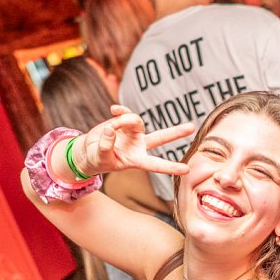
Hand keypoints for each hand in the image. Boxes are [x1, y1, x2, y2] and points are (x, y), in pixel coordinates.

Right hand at [78, 107, 194, 177]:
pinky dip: (120, 111)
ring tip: (109, 126)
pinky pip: (126, 113)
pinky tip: (113, 109)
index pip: (156, 164)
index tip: (187, 170)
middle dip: (175, 133)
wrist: (88, 150)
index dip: (171, 168)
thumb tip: (111, 130)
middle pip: (160, 138)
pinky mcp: (125, 122)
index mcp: (136, 160)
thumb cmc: (96, 160)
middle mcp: (139, 146)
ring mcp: (133, 133)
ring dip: (123, 121)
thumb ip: (105, 146)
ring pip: (136, 121)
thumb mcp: (99, 158)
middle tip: (192, 127)